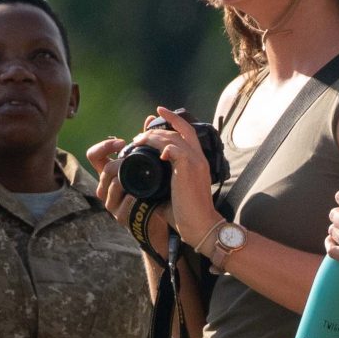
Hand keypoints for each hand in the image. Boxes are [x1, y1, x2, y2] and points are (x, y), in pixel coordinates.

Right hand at [85, 136, 169, 253]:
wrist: (162, 217)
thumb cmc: (154, 188)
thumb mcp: (149, 163)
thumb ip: (147, 142)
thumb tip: (151, 118)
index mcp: (110, 173)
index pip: (94, 155)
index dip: (105, 146)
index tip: (122, 143)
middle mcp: (106, 187)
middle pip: (103, 169)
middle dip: (118, 162)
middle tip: (133, 160)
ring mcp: (112, 203)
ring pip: (111, 186)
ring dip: (124, 179)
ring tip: (138, 177)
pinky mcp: (121, 217)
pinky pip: (122, 205)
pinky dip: (131, 199)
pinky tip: (140, 196)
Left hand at [148, 109, 220, 246]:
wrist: (200, 226)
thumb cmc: (186, 213)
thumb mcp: (173, 191)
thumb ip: (162, 179)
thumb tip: (143, 177)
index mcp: (197, 161)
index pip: (187, 131)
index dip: (173, 119)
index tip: (158, 112)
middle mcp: (199, 157)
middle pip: (178, 131)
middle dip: (156, 130)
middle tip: (139, 135)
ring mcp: (196, 162)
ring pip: (173, 138)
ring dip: (153, 137)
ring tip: (138, 141)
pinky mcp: (190, 168)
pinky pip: (176, 149)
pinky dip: (164, 147)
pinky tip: (156, 152)